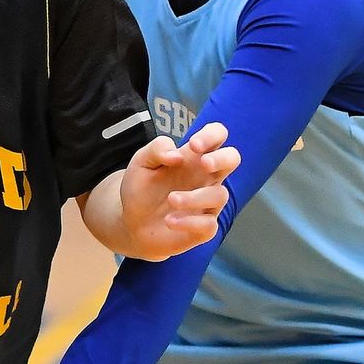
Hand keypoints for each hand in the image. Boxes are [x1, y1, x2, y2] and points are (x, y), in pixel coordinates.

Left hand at [119, 123, 239, 260]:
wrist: (130, 224)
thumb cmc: (141, 190)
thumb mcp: (141, 163)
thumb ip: (156, 150)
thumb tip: (176, 155)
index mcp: (193, 158)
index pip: (217, 135)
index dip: (212, 135)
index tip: (193, 145)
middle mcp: (205, 178)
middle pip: (232, 159)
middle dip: (222, 158)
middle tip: (204, 163)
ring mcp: (207, 203)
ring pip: (219, 195)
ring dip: (195, 197)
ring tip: (171, 199)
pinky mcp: (202, 228)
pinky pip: (209, 225)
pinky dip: (189, 222)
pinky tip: (170, 221)